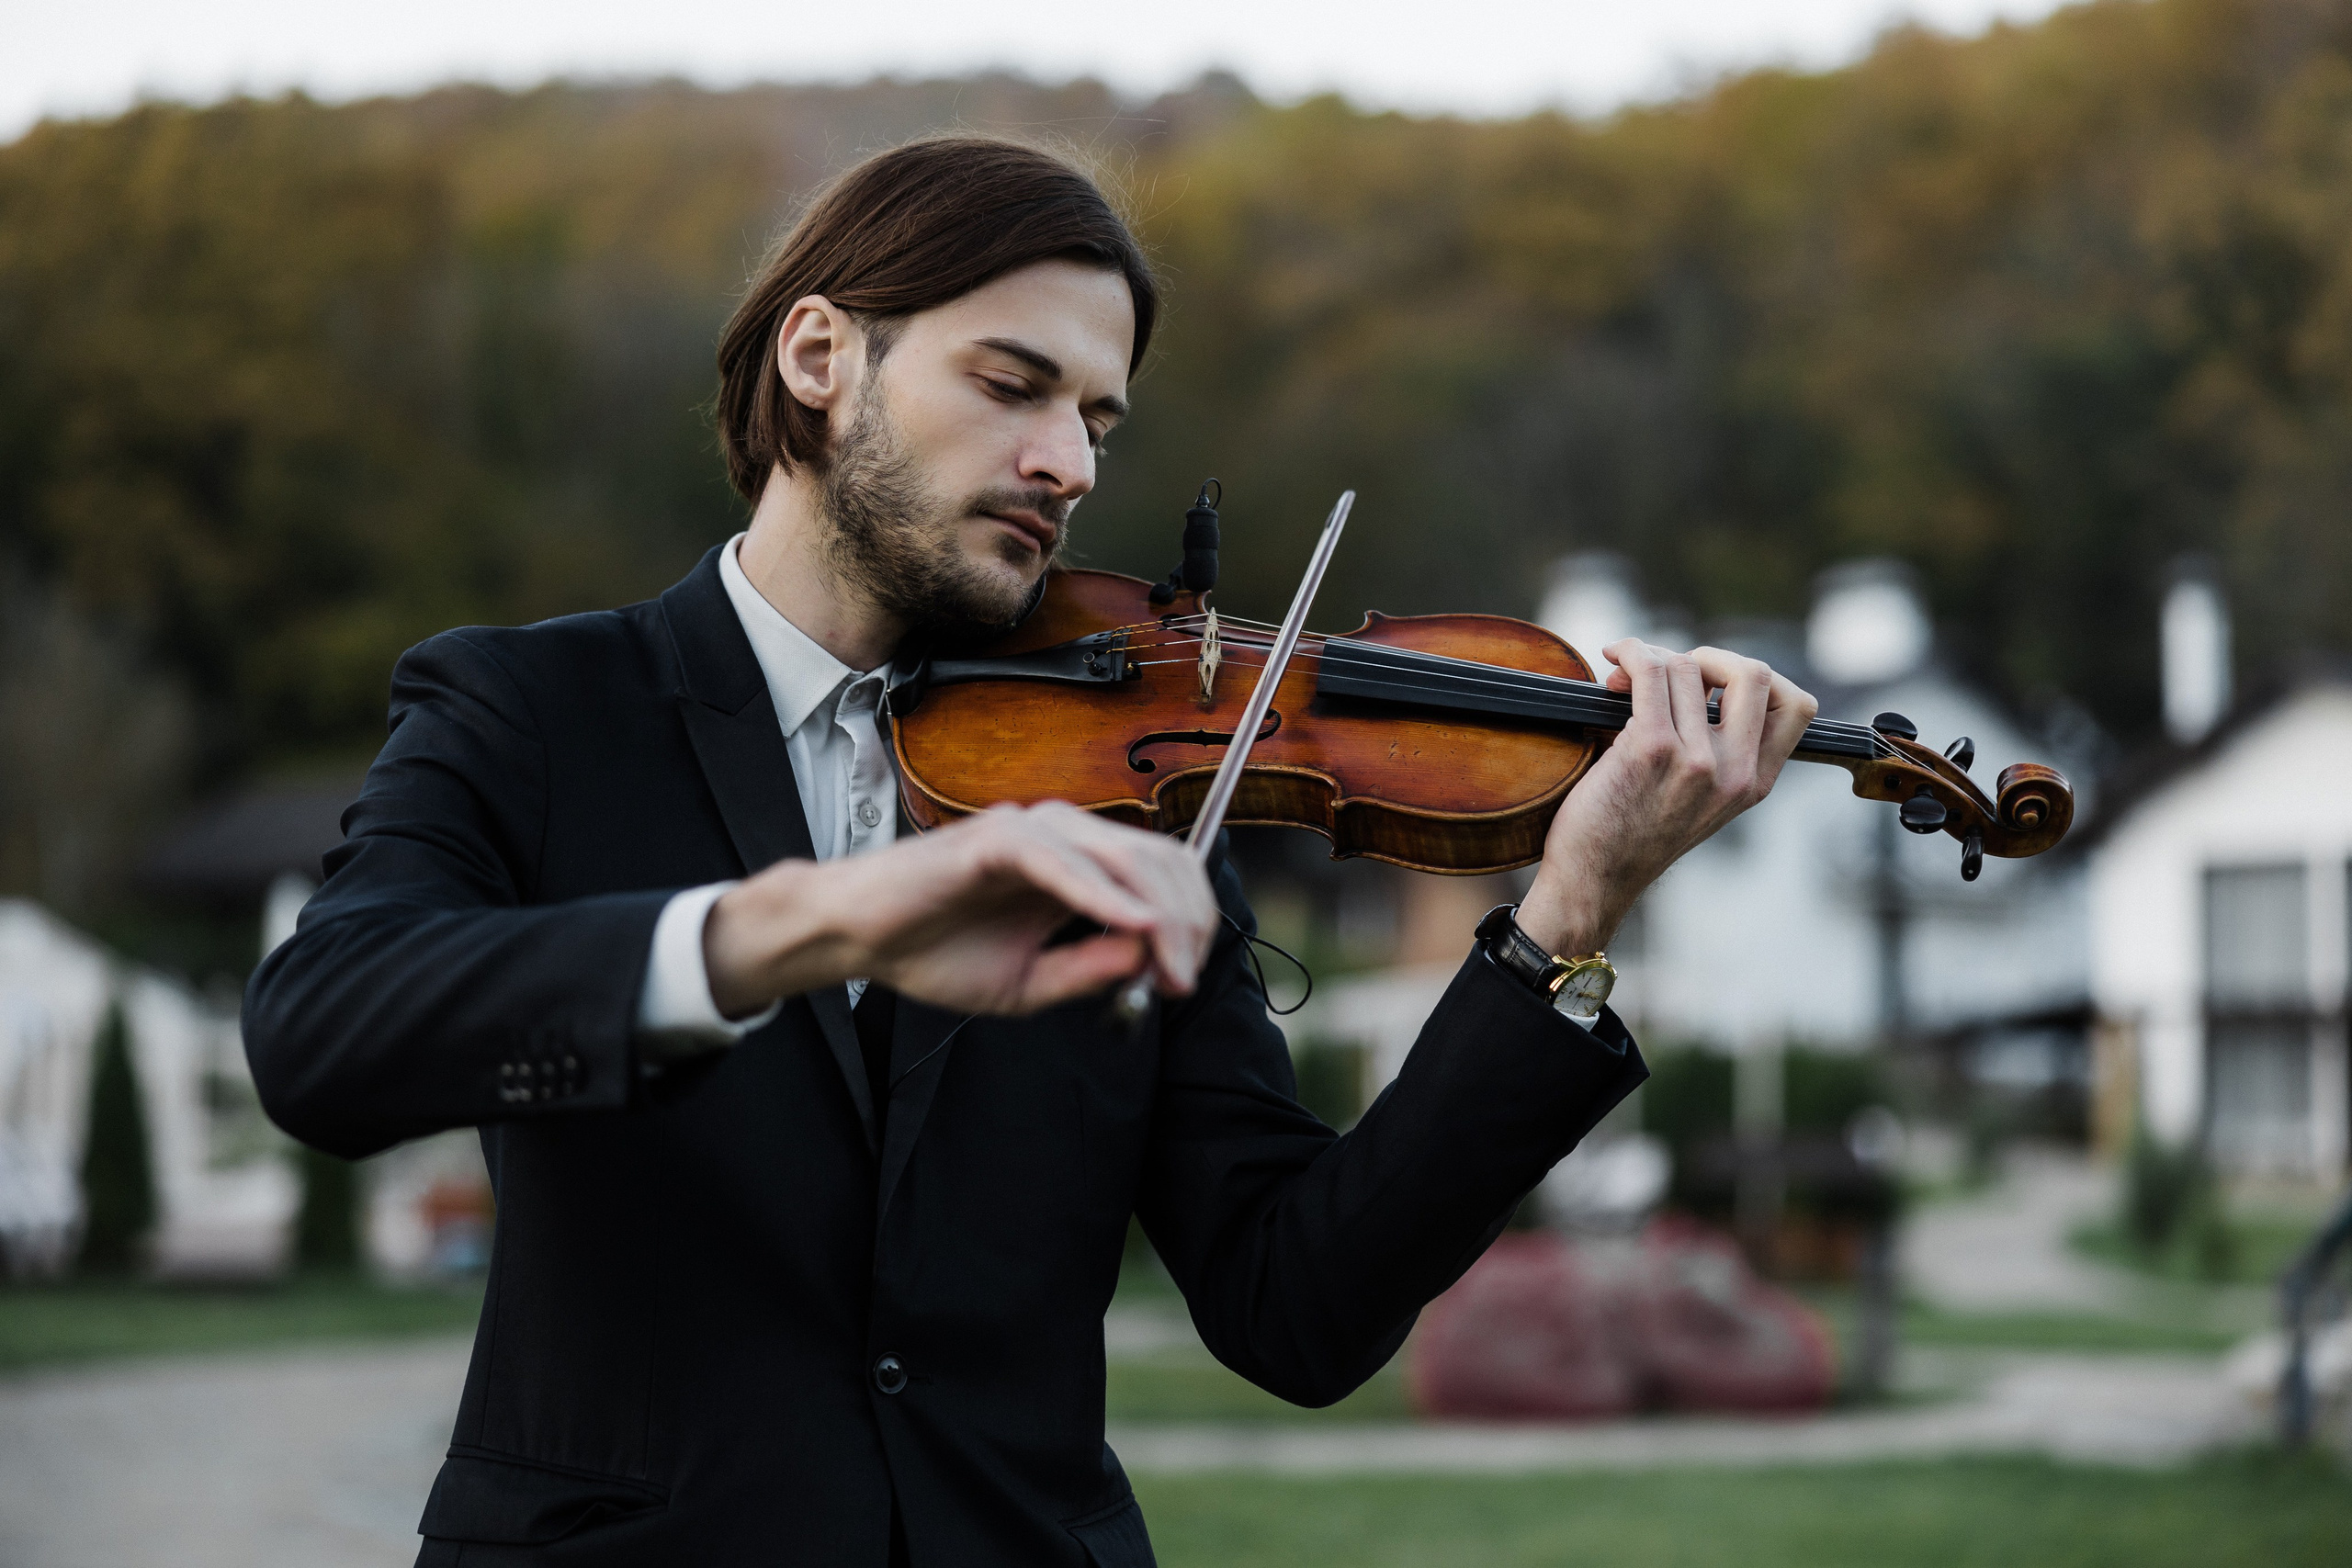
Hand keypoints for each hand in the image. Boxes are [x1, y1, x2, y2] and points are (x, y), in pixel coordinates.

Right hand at [702, 801, 1217, 1017]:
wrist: (861, 941)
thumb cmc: (935, 952)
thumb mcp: (1032, 983)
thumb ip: (1092, 968)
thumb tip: (1151, 956)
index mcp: (1077, 865)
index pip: (1162, 873)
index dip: (1188, 922)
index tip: (1182, 980)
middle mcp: (1063, 836)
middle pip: (1158, 860)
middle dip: (1184, 922)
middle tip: (1180, 979)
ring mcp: (1031, 831)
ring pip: (1123, 856)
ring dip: (1156, 914)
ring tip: (1166, 964)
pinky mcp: (996, 838)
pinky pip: (1062, 860)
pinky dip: (1102, 893)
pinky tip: (1130, 925)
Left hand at [1516, 641, 1816, 956]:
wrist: (1593, 879)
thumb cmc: (1632, 834)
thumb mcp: (1700, 799)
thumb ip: (1718, 749)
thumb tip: (1694, 672)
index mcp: (1755, 784)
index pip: (1797, 707)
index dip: (1761, 679)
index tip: (1715, 685)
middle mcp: (1735, 773)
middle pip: (1756, 672)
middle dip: (1708, 657)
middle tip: (1669, 672)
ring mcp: (1697, 761)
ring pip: (1687, 667)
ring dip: (1650, 658)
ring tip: (1621, 679)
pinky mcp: (1651, 750)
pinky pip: (1650, 672)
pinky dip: (1631, 653)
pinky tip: (1614, 661)